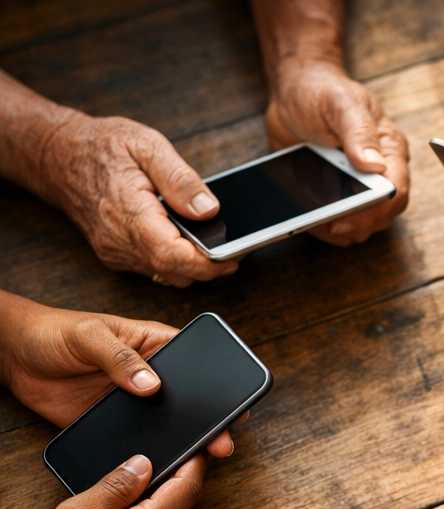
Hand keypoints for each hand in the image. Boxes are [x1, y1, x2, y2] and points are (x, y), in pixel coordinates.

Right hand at [37, 111, 237, 285]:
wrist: (57, 155)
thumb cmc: (101, 146)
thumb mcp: (146, 145)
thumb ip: (180, 179)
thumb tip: (208, 208)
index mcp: (129, 213)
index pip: (174, 256)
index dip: (208, 264)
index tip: (234, 257)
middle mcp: (119, 240)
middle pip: (174, 272)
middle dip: (208, 268)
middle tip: (232, 251)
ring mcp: (116, 252)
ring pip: (165, 275)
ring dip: (192, 266)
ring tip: (213, 246)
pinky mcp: (115, 255)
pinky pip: (153, 269)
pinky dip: (174, 261)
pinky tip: (184, 242)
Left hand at [265, 60, 408, 245]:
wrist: (294, 92)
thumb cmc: (322, 90)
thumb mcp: (341, 103)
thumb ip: (359, 132)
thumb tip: (375, 166)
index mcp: (389, 150)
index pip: (396, 192)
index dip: (376, 210)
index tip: (349, 216)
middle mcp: (379, 173)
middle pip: (382, 215)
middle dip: (357, 224)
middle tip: (329, 224)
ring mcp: (359, 187)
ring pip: (362, 226)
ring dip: (340, 230)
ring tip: (315, 221)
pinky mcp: (338, 196)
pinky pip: (339, 225)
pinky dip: (324, 229)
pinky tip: (309, 220)